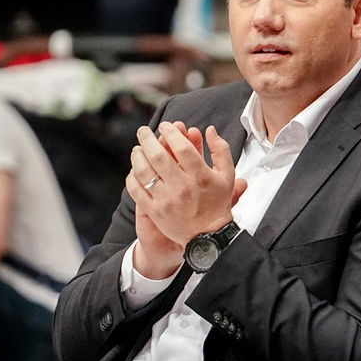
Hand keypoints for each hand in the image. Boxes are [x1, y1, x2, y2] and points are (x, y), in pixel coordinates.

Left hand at [126, 122, 247, 264]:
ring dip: (137, 156)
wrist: (208, 235)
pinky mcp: (155, 211)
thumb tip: (210, 130)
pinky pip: (137, 190)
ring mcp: (167, 200)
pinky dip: (132, 177)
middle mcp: (182, 187)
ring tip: (137, 149)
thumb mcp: (227, 175)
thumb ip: (221, 150)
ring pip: (144, 172)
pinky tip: (134, 170)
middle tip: (143, 131)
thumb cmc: (218, 203)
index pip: (182, 148)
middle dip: (148, 139)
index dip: (171, 133)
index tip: (166, 125)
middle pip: (159, 156)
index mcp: (200, 176)